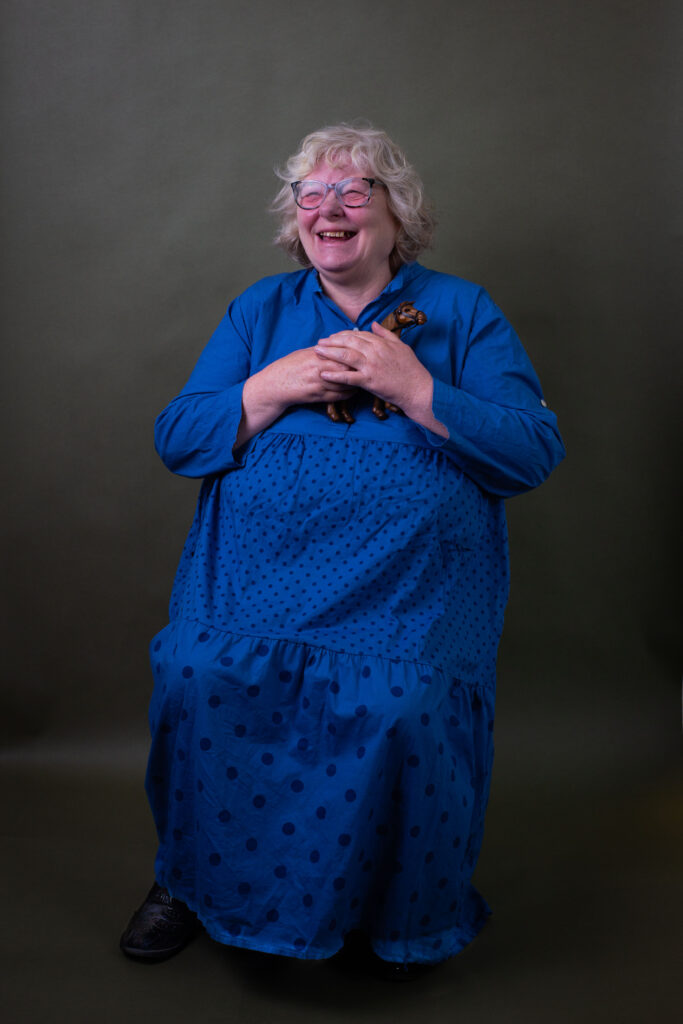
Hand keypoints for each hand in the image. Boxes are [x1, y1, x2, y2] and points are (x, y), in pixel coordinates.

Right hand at [260, 347, 357, 409]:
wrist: (275, 385)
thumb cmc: (290, 366)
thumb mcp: (304, 353)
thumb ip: (322, 350)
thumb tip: (338, 342)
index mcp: (316, 356)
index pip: (341, 353)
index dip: (355, 353)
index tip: (364, 352)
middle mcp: (319, 370)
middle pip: (346, 368)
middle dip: (359, 367)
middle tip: (369, 366)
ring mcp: (319, 385)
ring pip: (344, 384)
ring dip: (356, 382)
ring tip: (364, 378)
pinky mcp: (318, 397)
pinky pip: (338, 396)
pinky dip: (348, 393)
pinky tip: (354, 390)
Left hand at [314, 321, 432, 416]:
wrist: (418, 389)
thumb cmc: (411, 369)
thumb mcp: (401, 347)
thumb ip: (386, 334)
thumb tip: (374, 324)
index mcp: (382, 343)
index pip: (358, 334)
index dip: (344, 335)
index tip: (333, 336)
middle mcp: (375, 352)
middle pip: (349, 342)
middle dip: (332, 341)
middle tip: (320, 342)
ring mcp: (371, 366)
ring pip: (346, 356)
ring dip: (329, 353)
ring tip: (317, 352)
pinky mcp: (370, 381)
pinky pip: (348, 377)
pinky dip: (335, 375)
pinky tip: (323, 374)